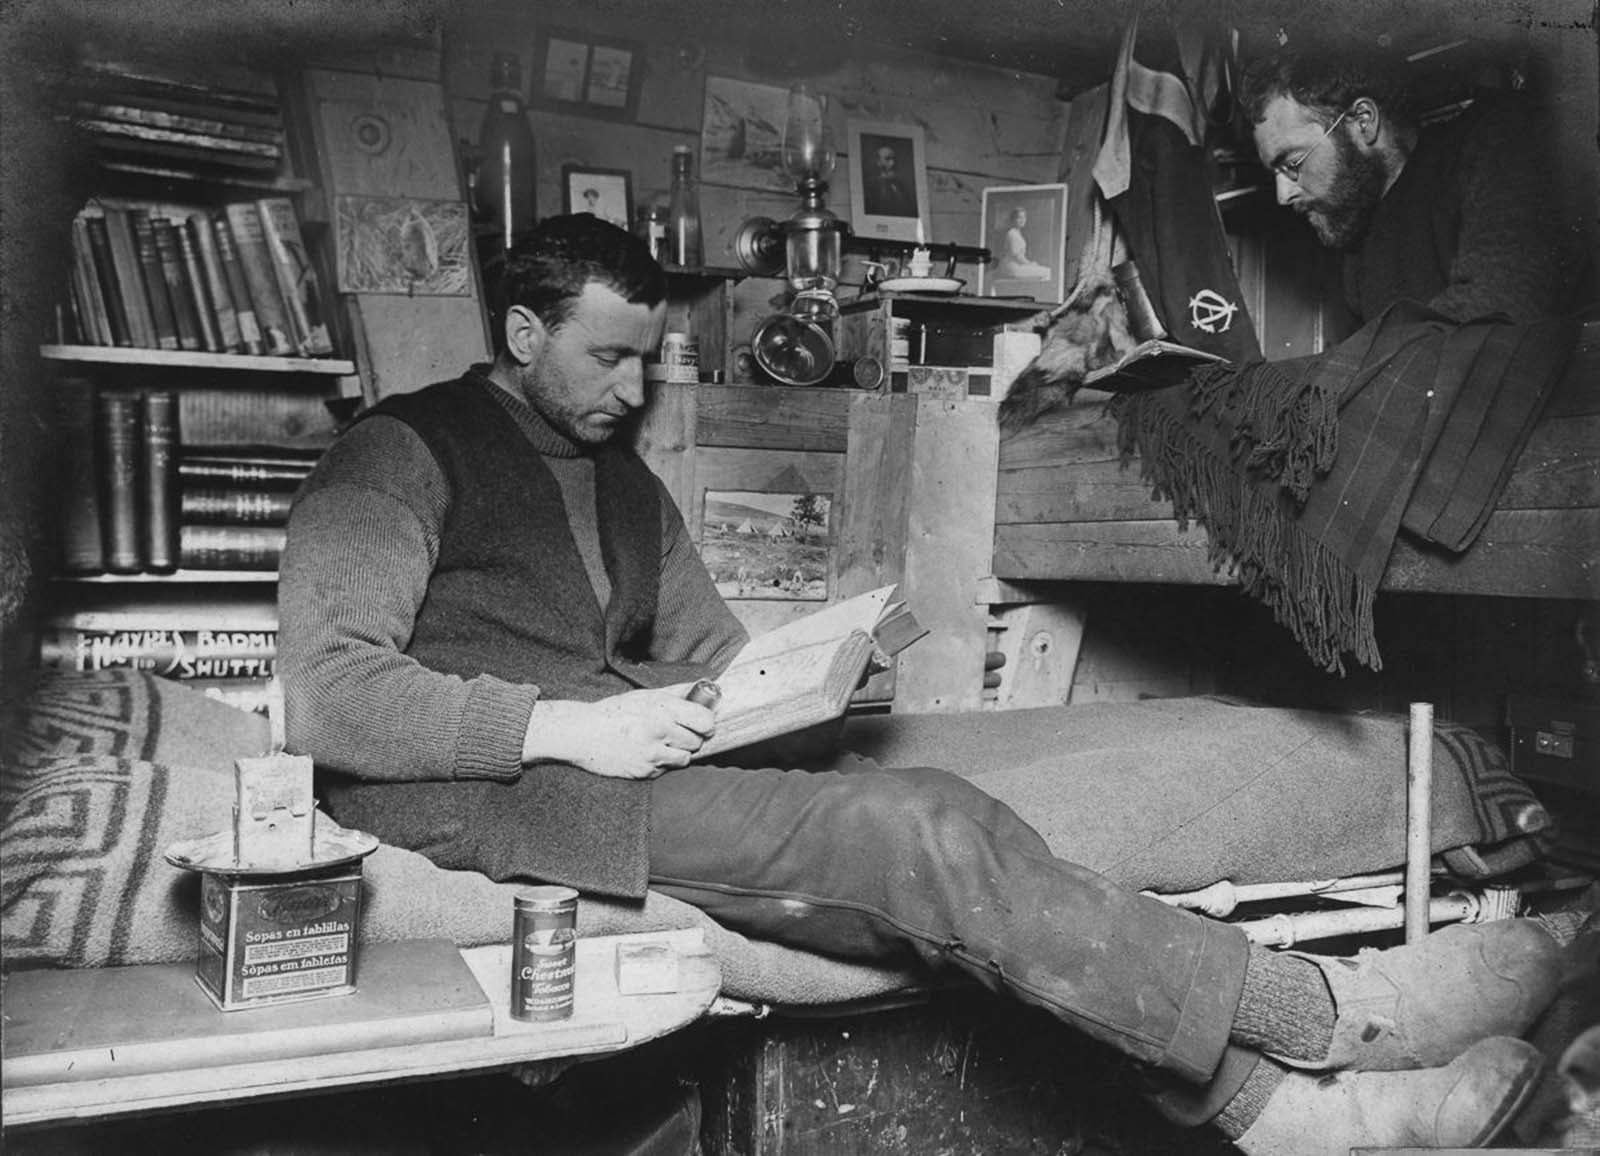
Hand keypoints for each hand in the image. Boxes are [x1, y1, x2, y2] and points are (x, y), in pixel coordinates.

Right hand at [522, 689, 715, 779]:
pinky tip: (646, 753)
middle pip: (697, 741)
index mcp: (662, 708)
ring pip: (685, 758)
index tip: (703, 722)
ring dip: (679, 752)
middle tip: (678, 732)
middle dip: (692, 737)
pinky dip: (661, 763)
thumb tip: (705, 683)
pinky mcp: (644, 771)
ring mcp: (652, 754)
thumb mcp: (645, 695)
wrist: (582, 733)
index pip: (705, 720)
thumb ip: (677, 691)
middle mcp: (660, 731)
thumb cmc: (615, 712)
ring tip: (663, 743)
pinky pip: (666, 770)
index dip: (707, 722)